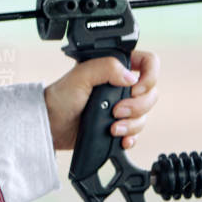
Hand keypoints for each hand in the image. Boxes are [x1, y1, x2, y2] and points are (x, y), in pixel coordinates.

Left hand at [45, 49, 159, 150]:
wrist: (51, 125)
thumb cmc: (60, 97)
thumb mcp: (80, 76)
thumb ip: (105, 68)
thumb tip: (131, 77)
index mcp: (115, 67)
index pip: (148, 63)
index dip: (149, 76)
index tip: (135, 89)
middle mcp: (121, 86)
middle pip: (150, 93)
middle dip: (137, 106)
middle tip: (116, 111)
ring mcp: (121, 106)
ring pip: (144, 115)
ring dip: (132, 124)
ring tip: (112, 128)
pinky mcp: (118, 125)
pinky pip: (136, 133)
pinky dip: (131, 137)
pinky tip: (119, 138)